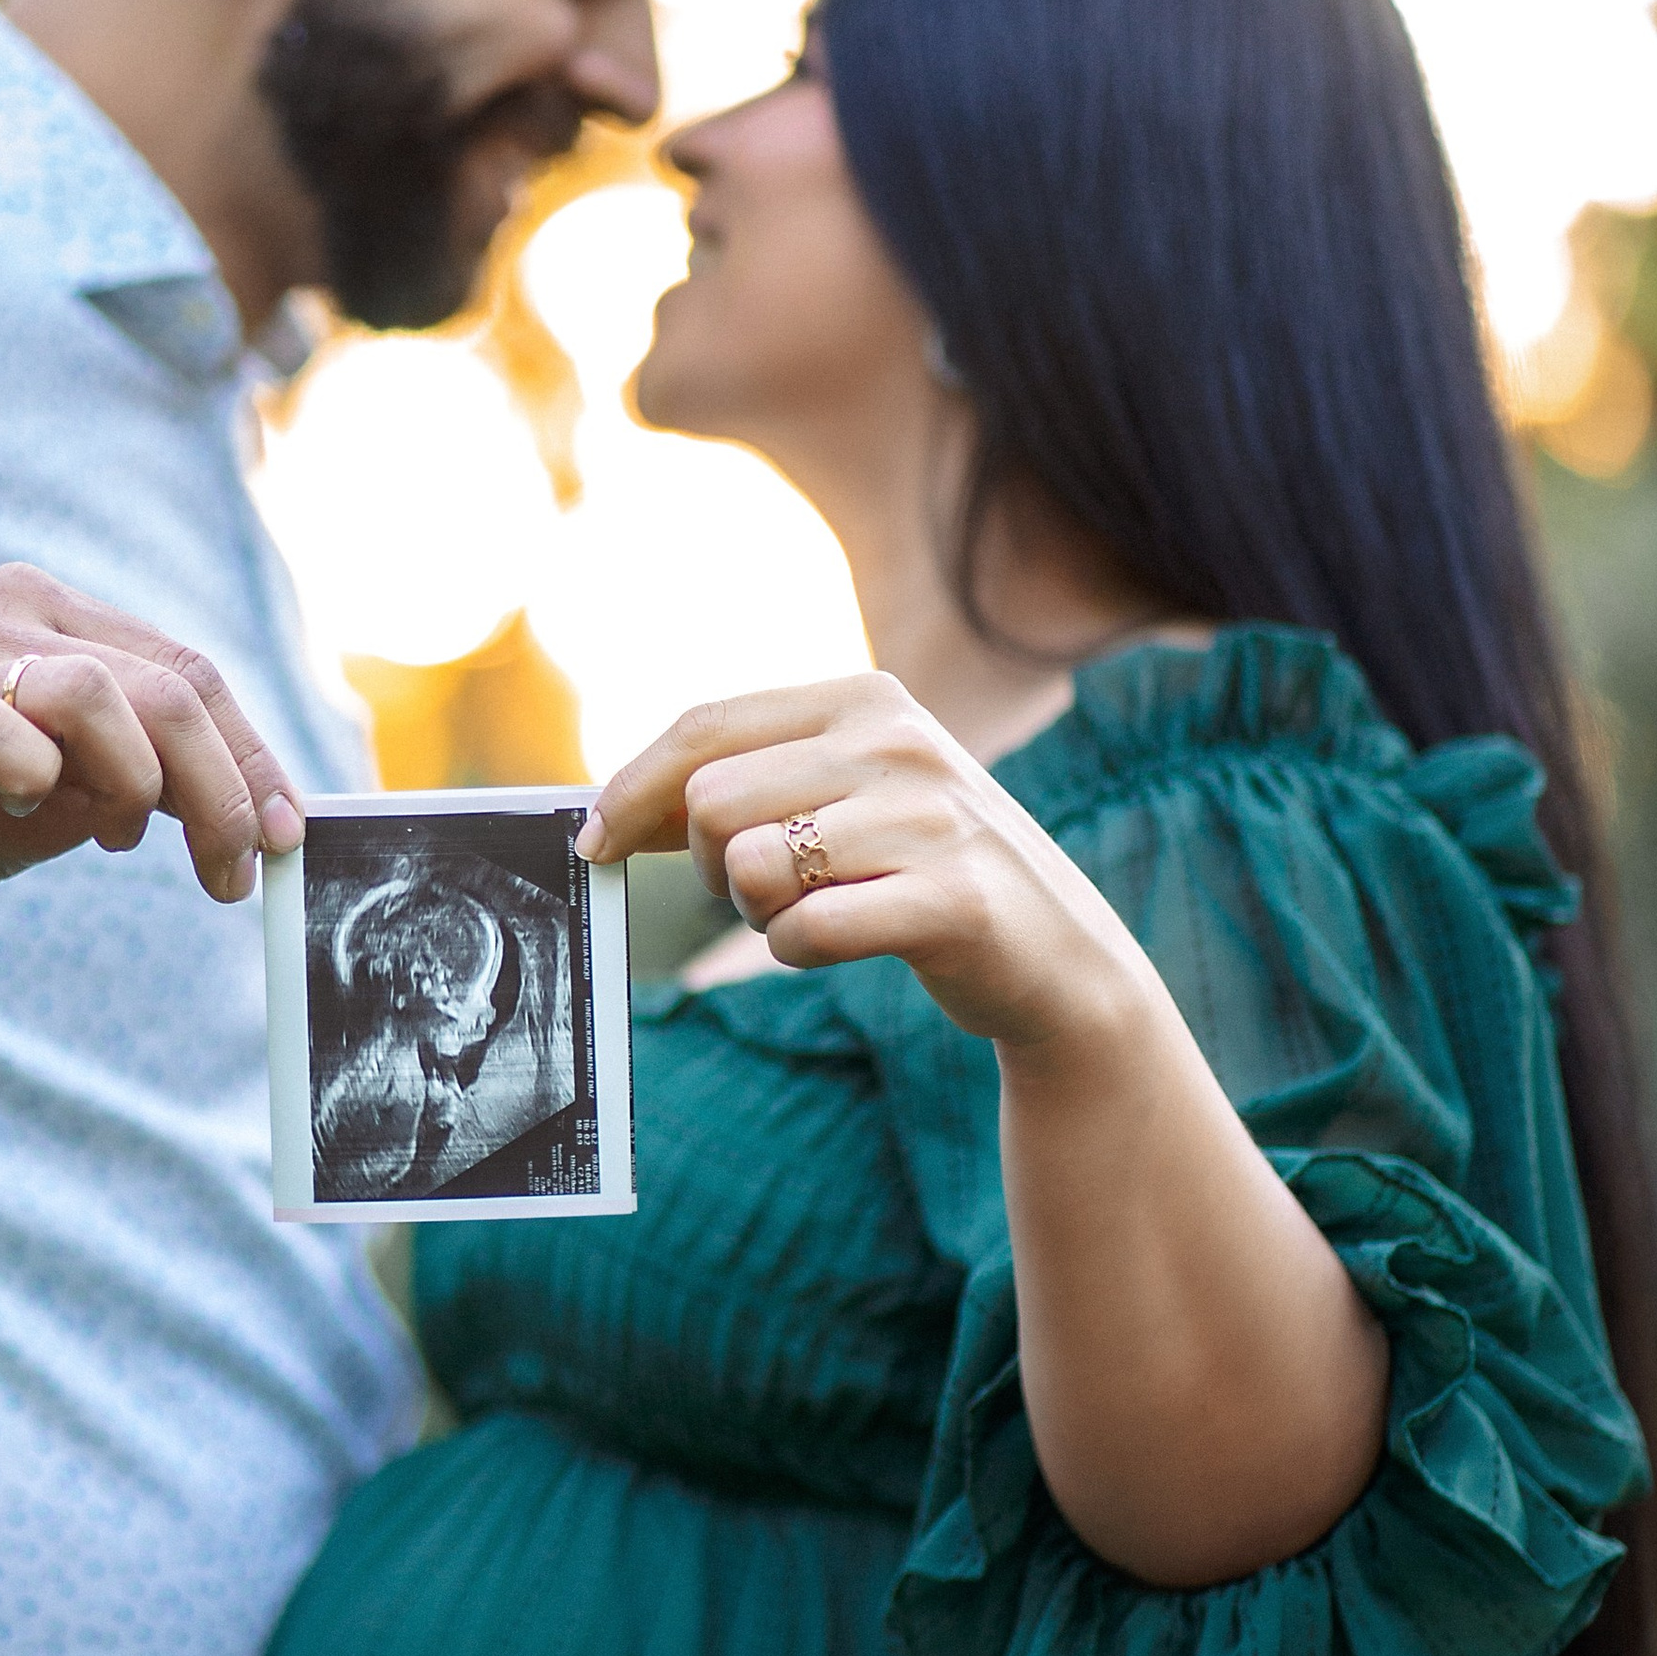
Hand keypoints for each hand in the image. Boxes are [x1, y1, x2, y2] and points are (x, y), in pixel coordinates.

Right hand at [0, 563, 303, 977]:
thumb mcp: (80, 793)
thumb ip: (157, 781)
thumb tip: (264, 815)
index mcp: (51, 616)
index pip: (187, 671)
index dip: (250, 757)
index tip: (283, 833)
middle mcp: (4, 619)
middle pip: (164, 686)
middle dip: (222, 789)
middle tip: (234, 871)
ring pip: (99, 696)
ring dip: (143, 787)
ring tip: (125, 843)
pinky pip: (2, 732)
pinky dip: (41, 781)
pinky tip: (29, 812)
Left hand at [577, 672, 1152, 1057]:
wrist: (1061, 956)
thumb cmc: (926, 871)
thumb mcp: (848, 796)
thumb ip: (750, 784)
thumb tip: (615, 808)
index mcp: (866, 699)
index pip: (703, 727)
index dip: (629, 790)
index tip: (595, 842)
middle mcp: (899, 741)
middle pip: (711, 802)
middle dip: (714, 866)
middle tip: (767, 893)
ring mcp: (930, 817)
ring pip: (750, 867)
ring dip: (761, 913)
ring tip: (820, 912)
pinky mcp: (951, 900)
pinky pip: (806, 932)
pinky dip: (802, 952)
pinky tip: (851, 940)